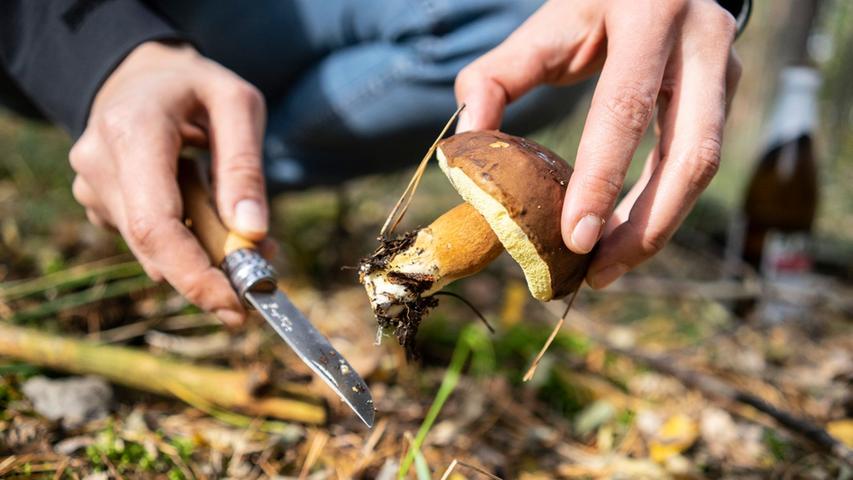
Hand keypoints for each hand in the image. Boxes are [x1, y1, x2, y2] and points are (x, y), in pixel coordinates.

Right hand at [70, 41, 268, 325]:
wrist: (142, 76)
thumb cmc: (197, 86)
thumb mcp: (237, 104)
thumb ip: (245, 167)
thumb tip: (252, 233)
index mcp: (132, 131)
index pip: (155, 224)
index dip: (194, 274)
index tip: (236, 303)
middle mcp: (99, 164)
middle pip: (153, 247)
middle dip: (210, 274)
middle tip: (263, 276)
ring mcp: (92, 188)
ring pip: (153, 250)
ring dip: (204, 257)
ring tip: (246, 232)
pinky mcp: (99, 205)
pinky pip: (148, 241)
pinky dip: (186, 244)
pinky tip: (209, 217)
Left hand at [455, 0, 740, 287]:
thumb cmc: (589, 7)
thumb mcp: (542, 29)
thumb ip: (495, 78)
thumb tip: (469, 141)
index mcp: (648, 16)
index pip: (624, 109)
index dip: (603, 179)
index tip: (575, 240)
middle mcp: (701, 40)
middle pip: (690, 153)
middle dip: (645, 226)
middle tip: (597, 273)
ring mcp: (725, 69)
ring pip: (702, 168)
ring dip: (657, 227)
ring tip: (606, 268)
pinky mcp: (728, 95)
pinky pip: (697, 164)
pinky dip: (662, 207)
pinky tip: (626, 237)